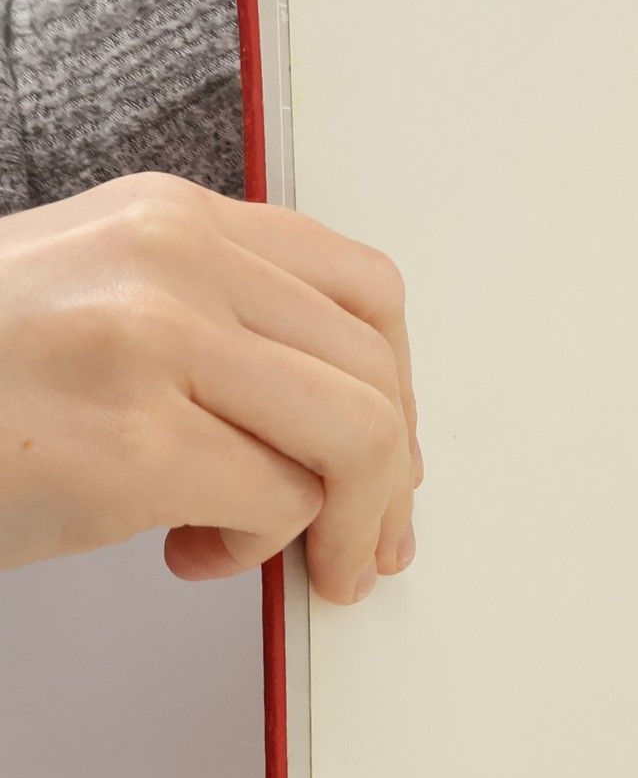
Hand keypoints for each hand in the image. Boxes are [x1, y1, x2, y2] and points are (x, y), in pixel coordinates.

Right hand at [0, 175, 420, 603]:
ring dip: (345, 524)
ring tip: (293, 558)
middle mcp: (170, 260)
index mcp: (171, 220)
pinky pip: (278, 507)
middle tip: (367, 543)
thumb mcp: (98, 300)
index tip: (388, 459)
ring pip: (353, 438)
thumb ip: (219, 326)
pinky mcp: (128, 445)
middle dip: (390, 481)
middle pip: (376, 373)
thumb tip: (356, 424)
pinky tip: (188, 554)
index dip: (399, 392)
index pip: (364, 293)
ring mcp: (149, 344)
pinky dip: (256, 551)